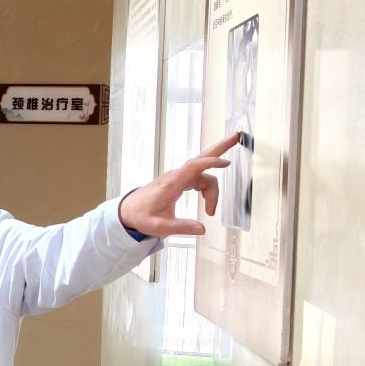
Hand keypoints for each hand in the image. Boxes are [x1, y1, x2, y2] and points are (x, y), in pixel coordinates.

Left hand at [117, 133, 239, 236]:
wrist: (127, 211)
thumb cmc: (141, 216)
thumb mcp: (160, 227)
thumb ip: (182, 227)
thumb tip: (202, 229)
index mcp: (172, 183)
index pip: (194, 166)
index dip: (211, 162)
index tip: (226, 164)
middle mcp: (176, 176)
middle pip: (201, 158)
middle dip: (220, 148)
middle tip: (237, 135)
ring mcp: (178, 177)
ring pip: (203, 174)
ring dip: (212, 189)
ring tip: (211, 210)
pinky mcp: (178, 181)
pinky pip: (198, 178)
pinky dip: (207, 187)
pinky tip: (209, 199)